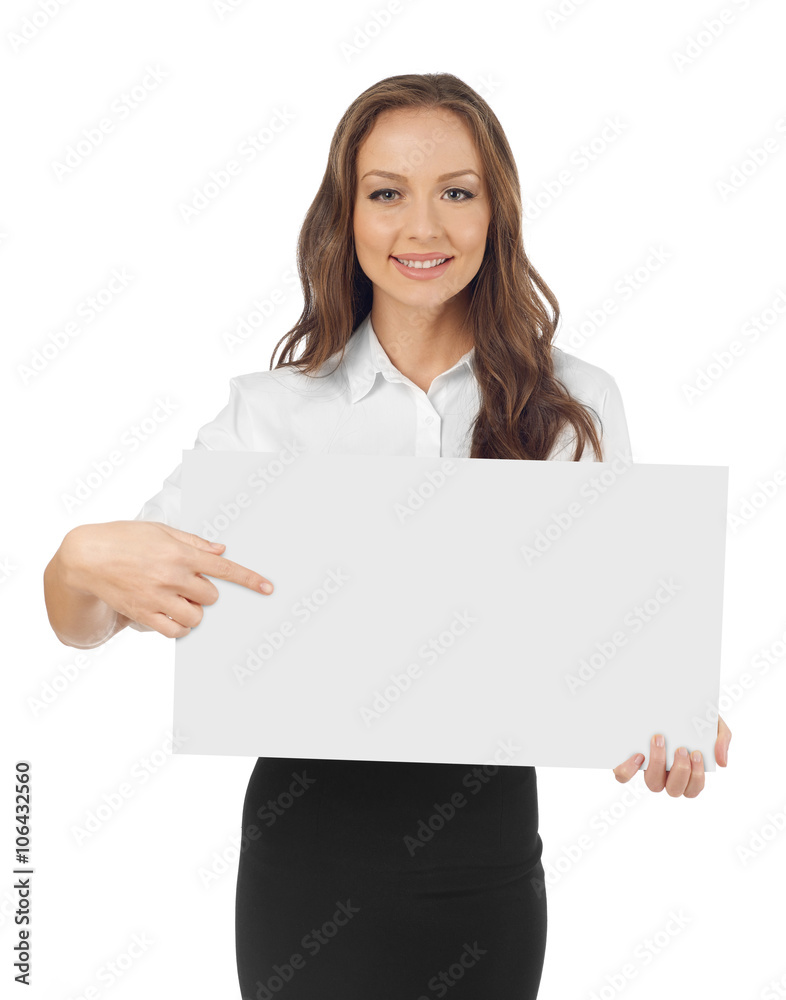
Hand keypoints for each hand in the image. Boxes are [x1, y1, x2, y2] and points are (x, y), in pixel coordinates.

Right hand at [62, 520, 274, 638]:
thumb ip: (194, 542)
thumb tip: (221, 551)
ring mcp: (157, 598)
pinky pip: (175, 631)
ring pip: (196, 617)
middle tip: (187, 583)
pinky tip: (173, 616)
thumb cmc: (124, 538)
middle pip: (211, 596)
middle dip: (205, 592)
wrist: (86, 557)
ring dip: (193, 610)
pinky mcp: (143, 614)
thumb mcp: (161, 531)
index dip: (249, 579)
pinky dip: (179, 627)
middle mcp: (172, 577)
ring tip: (178, 599)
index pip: (223, 569)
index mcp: (179, 554)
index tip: (267, 588)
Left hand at [612, 715, 731, 796]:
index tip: (695, 753)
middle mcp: (668, 774)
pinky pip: (623, 775)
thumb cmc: (693, 715)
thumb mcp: (713, 723)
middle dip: (680, 771)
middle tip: (681, 748)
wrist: (671, 695)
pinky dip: (628, 770)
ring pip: (653, 783)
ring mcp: (648, 768)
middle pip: (674, 790)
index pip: (693, 789)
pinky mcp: (629, 759)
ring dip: (659, 765)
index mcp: (687, 771)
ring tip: (660, 739)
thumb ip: (722, 740)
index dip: (696, 778)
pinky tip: (638, 755)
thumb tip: (722, 762)